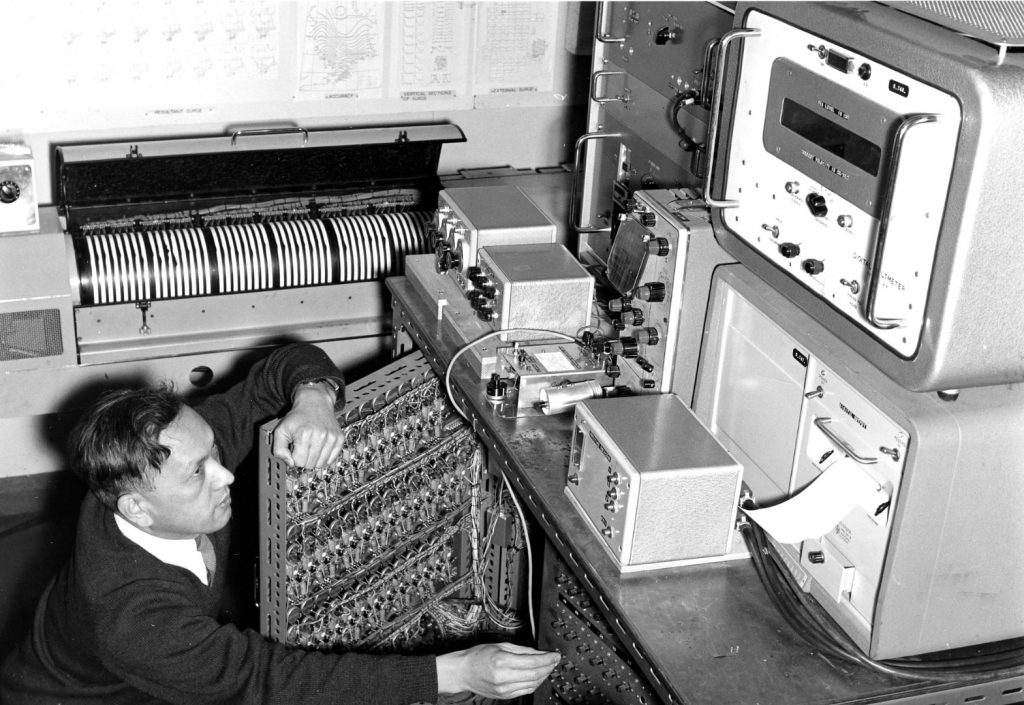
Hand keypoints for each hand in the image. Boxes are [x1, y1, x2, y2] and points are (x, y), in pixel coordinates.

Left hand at [272, 383, 342, 468]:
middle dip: (304, 459)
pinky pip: (331, 460)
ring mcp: (331, 438)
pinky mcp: (339, 438)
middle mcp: (320, 436)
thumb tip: (290, 464)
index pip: (298, 462)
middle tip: (302, 447)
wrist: (315, 402)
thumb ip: (279, 450)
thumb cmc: (297, 417)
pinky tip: (319, 447)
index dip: (294, 457)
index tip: (294, 449)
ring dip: (314, 459)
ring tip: (311, 447)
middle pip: (310, 465)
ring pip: (321, 464)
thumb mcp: (280, 430)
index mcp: (304, 435)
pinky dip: (324, 457)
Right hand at [436, 643, 559, 699]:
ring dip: (543, 676)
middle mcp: (504, 677)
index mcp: (502, 661)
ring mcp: (504, 689)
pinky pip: (525, 691)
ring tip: (548, 668)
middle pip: (535, 674)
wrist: (463, 672)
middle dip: (548, 667)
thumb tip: (539, 652)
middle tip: (554, 661)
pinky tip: (537, 677)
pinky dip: (534, 684)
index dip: (547, 659)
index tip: (555, 655)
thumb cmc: (478, 656)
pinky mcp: (504, 696)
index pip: (533, 662)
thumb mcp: (500, 645)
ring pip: (532, 684)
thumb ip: (521, 650)